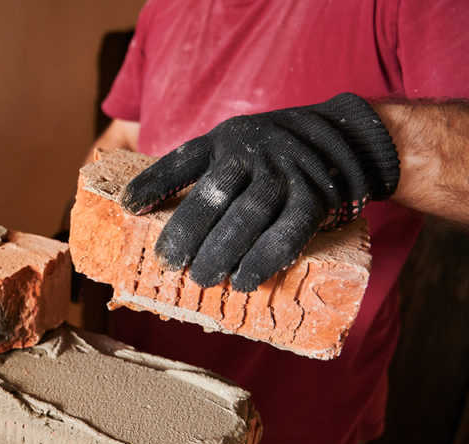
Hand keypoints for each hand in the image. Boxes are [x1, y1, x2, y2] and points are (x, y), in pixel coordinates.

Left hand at [120, 93, 399, 290]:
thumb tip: (135, 210)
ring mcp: (286, 174)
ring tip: (200, 278)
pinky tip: (243, 281)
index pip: (183, 160)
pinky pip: (289, 231)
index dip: (153, 182)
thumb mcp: (228, 148)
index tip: (126, 207)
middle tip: (169, 263)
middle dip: (188, 232)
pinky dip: (265, 259)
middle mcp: (254, 152)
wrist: (341, 137)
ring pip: (250, 214)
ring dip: (222, 251)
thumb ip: (192, 172)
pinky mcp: (315, 198)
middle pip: (215, 193)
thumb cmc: (266, 155)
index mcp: (224, 141)